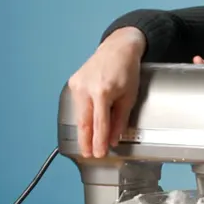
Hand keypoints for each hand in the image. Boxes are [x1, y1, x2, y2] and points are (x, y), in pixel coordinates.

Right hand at [67, 26, 144, 157]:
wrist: (117, 49)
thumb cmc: (126, 70)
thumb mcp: (130, 97)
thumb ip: (121, 119)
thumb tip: (114, 138)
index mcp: (102, 92)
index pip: (99, 124)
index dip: (99, 141)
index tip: (99, 153)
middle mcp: (86, 88)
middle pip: (84, 122)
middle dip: (86, 141)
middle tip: (88, 154)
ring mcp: (77, 85)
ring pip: (79, 115)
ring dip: (84, 130)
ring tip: (88, 144)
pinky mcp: (73, 83)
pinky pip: (78, 105)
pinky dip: (82, 116)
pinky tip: (86, 125)